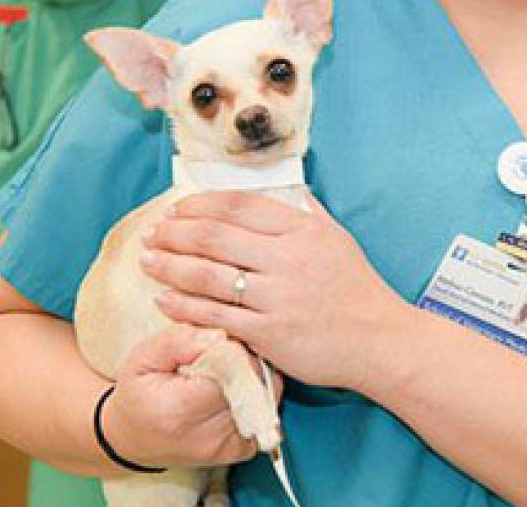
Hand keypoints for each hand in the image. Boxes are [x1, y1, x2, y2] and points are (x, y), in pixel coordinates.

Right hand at [101, 325, 259, 468]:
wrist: (135, 437)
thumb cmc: (139, 393)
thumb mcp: (144, 356)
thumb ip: (179, 340)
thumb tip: (218, 336)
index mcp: (181, 410)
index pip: (232, 370)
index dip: (233, 349)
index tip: (219, 342)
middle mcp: (208, 435)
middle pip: (252, 383)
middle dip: (246, 362)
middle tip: (226, 355)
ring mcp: (227, 447)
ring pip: (263, 397)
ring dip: (253, 378)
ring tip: (229, 373)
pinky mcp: (240, 451)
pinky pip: (264, 413)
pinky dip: (255, 398)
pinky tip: (234, 392)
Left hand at [142, 187, 410, 390]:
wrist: (379, 340)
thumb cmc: (357, 289)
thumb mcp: (336, 238)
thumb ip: (305, 211)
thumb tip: (280, 185)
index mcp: (302, 230)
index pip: (239, 206)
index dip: (200, 205)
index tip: (176, 209)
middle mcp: (288, 258)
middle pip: (215, 236)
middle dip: (175, 233)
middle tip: (152, 233)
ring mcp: (276, 297)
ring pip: (208, 275)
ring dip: (170, 266)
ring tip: (147, 261)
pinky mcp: (269, 332)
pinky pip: (215, 315)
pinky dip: (183, 305)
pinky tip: (163, 298)